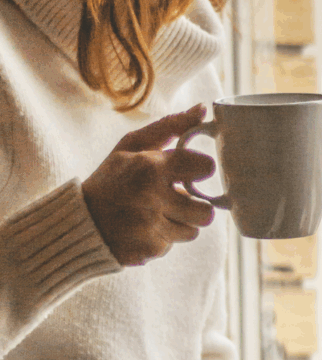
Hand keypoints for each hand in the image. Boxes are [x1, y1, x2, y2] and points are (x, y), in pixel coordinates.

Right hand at [81, 103, 215, 266]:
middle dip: (196, 204)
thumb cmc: (110, 178)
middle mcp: (153, 200)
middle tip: (178, 197)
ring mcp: (150, 229)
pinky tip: (145, 228)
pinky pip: (173, 244)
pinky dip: (164, 237)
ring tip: (160, 212)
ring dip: (182, 222)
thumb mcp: (132, 145)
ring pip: (194, 230)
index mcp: (151, 168)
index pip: (206, 167)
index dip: (202, 168)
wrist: (78, 223)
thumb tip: (203, 108)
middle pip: (206, 210)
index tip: (193, 170)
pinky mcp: (147, 251)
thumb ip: (171, 126)